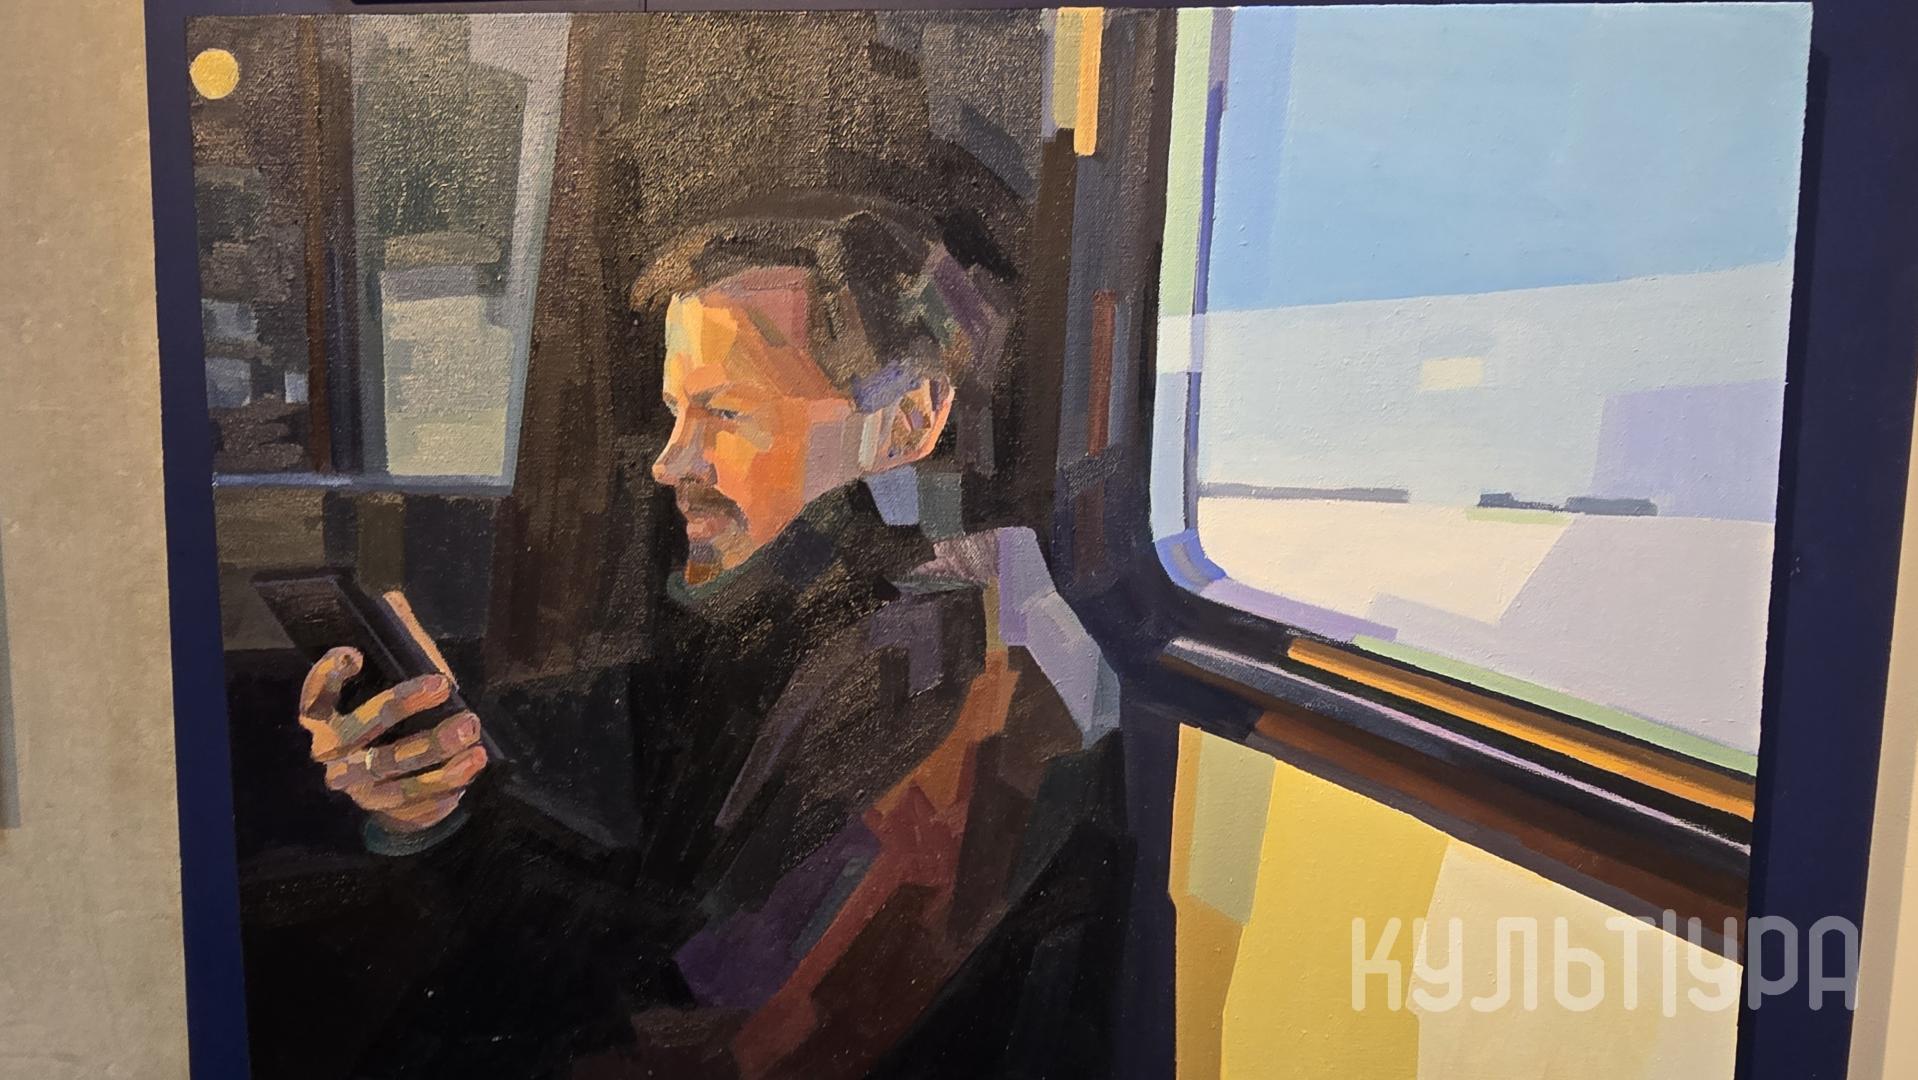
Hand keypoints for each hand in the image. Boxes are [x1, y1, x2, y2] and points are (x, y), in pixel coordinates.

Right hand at [295, 594, 487, 835]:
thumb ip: (394, 640)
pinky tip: (466, 776)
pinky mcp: (383, 811)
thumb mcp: (393, 676)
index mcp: (325, 718)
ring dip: (434, 753)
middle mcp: (333, 754)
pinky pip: (411, 805)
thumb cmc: (394, 714)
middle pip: (360, 733)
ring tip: (472, 734)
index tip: (355, 652)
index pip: (313, 697)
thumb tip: (392, 600)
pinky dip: (439, 791)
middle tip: (445, 684)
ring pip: (392, 772)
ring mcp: (356, 787)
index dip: (328, 676)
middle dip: (402, 706)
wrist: (390, 780)